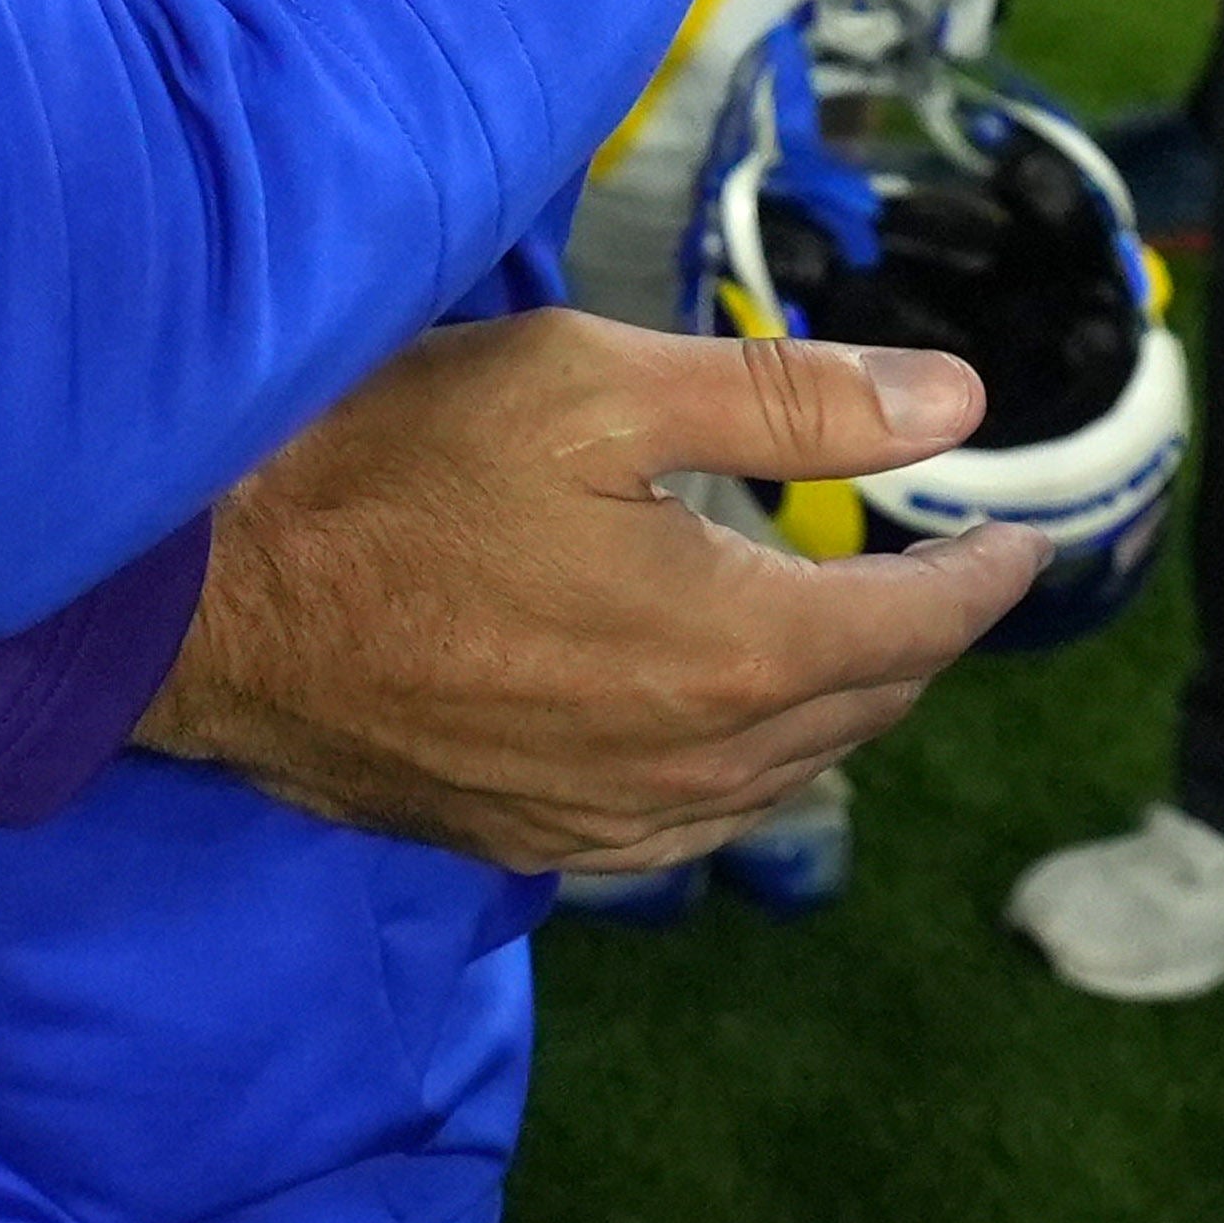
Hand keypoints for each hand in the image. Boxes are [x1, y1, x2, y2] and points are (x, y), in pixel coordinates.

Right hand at [130, 305, 1042, 870]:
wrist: (206, 607)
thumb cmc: (387, 468)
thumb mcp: (589, 382)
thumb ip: (786, 394)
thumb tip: (955, 404)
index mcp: (733, 646)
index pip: (916, 624)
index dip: (980, 576)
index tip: (1017, 540)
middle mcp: (694, 762)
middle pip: (860, 710)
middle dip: (914, 638)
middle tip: (931, 575)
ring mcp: (609, 820)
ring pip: (779, 778)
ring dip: (831, 709)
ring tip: (839, 641)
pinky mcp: (531, 840)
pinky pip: (689, 824)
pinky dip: (740, 770)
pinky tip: (712, 729)